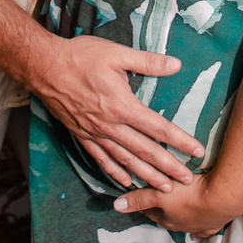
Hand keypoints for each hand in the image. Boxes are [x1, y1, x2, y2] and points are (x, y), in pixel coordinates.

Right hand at [31, 33, 204, 191]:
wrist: (44, 67)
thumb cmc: (81, 56)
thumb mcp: (117, 53)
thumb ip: (147, 62)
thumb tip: (176, 64)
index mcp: (123, 106)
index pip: (158, 128)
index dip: (180, 141)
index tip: (197, 151)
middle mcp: (111, 126)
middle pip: (146, 151)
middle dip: (169, 167)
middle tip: (187, 180)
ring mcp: (95, 134)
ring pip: (126, 161)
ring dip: (146, 175)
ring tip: (164, 188)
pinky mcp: (81, 136)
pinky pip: (101, 160)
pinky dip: (115, 173)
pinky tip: (126, 182)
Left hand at [111, 173, 239, 237]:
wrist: (223, 197)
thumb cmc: (188, 194)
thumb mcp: (160, 193)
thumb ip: (139, 199)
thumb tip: (116, 206)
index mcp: (167, 218)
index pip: (151, 211)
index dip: (145, 204)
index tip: (141, 198)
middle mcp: (181, 225)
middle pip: (167, 218)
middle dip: (162, 212)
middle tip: (158, 204)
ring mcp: (199, 226)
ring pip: (186, 225)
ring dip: (180, 221)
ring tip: (176, 218)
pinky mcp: (215, 223)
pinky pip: (205, 230)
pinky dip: (199, 232)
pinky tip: (196, 234)